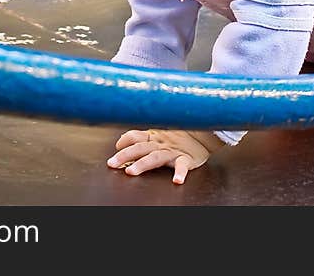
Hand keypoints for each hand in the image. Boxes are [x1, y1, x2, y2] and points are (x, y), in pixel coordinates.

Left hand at [107, 129, 224, 183]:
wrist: (202, 134)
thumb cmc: (177, 136)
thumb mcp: (158, 133)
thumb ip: (140, 137)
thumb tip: (121, 141)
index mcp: (152, 136)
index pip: (135, 136)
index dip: (125, 141)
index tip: (117, 147)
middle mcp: (160, 143)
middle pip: (139, 148)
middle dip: (124, 155)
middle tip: (112, 163)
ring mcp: (172, 151)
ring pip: (155, 157)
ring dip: (142, 164)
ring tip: (131, 171)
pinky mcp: (186, 159)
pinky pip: (182, 166)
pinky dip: (180, 173)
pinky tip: (177, 180)